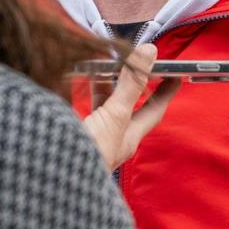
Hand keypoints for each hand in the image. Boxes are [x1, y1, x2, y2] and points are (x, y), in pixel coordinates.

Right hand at [82, 44, 174, 172]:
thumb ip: (131, 84)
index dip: (166, 91)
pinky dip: (83, 90)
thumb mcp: (115, 115)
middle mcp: (113, 136)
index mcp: (129, 136)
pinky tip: (77, 78)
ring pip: (104, 104)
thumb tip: (149, 52)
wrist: (52, 176)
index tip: (176, 73)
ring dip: (106, 83)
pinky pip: (84, 106)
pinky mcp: (73, 129)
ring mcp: (92, 133)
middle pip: (128, 104)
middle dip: (132, 82)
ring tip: (106, 62)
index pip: (154, 109)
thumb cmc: (88, 154)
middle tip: (136, 59)